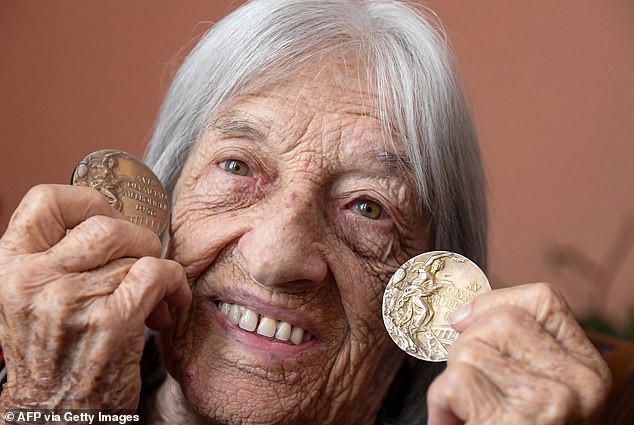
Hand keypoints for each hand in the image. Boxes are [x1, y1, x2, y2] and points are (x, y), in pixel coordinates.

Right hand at [0, 185, 190, 409]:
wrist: (53, 416)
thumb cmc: (53, 355)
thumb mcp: (34, 299)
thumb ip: (59, 260)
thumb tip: (113, 223)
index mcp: (11, 268)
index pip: (46, 200)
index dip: (89, 201)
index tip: (112, 219)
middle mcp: (34, 281)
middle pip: (106, 225)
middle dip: (139, 239)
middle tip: (145, 258)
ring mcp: (71, 301)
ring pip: (137, 255)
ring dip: (159, 273)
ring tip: (157, 298)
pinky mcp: (110, 322)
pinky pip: (157, 274)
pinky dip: (174, 283)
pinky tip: (171, 301)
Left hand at [427, 283, 610, 424]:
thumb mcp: (529, 386)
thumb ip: (511, 346)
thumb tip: (460, 314)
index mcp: (589, 370)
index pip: (543, 298)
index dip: (493, 304)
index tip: (465, 324)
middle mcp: (581, 385)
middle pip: (497, 321)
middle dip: (466, 350)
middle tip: (471, 390)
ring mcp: (553, 404)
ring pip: (470, 350)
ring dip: (453, 382)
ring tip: (468, 413)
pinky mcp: (516, 423)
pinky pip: (455, 381)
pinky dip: (442, 404)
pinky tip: (457, 424)